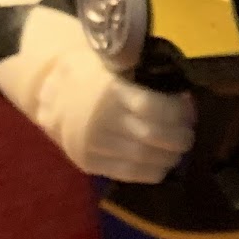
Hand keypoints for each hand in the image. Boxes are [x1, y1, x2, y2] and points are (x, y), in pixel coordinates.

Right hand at [32, 46, 194, 183]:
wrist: (50, 94)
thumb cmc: (93, 75)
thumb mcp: (114, 64)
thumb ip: (145, 76)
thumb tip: (185, 96)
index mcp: (110, 91)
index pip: (154, 107)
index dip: (179, 113)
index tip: (188, 112)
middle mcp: (101, 118)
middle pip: (153, 135)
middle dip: (180, 138)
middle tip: (187, 135)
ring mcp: (93, 143)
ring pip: (144, 158)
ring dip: (170, 157)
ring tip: (177, 150)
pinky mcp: (88, 162)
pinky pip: (129, 173)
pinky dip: (153, 172)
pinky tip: (161, 164)